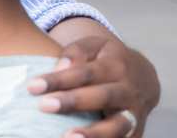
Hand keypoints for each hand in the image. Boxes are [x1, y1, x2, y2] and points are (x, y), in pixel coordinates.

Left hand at [27, 36, 159, 137]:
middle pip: (102, 97)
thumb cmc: (107, 60)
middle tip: (44, 106)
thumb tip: (60, 66)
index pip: (86, 72)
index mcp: (117, 66)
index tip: (33, 86)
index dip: (59, 80)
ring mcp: (135, 115)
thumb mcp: (95, 46)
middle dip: (73, 102)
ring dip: (94, 134)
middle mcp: (129, 91)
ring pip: (118, 126)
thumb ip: (76, 52)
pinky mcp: (135, 134)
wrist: (144, 79)